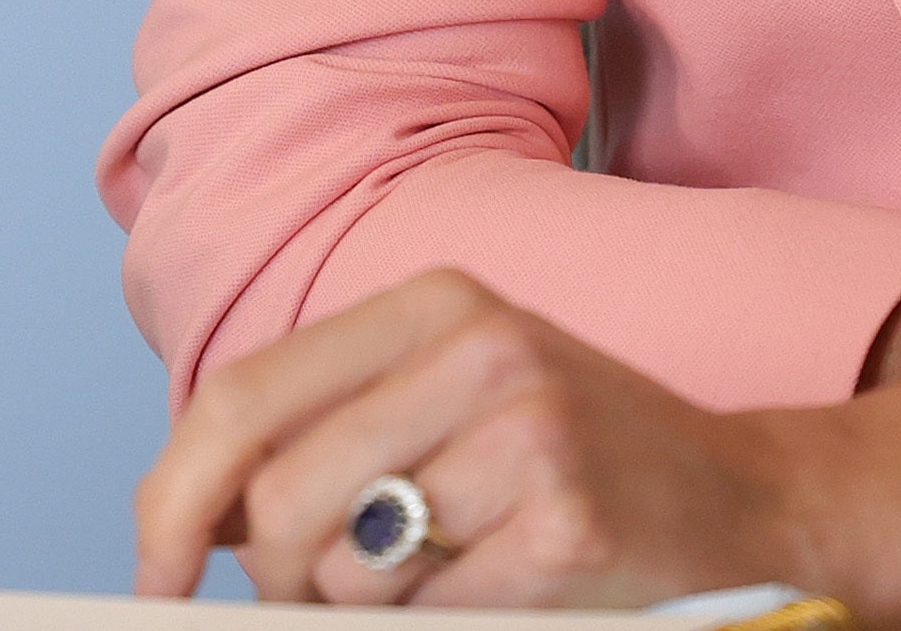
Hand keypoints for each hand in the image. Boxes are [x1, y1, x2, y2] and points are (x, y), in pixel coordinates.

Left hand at [133, 270, 816, 606]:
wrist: (745, 495)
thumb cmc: (575, 454)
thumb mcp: (454, 396)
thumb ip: (334, 430)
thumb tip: (198, 522)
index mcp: (432, 302)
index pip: (243, 396)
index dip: (173, 496)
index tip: (155, 572)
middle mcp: (478, 347)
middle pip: (283, 494)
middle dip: (278, 577)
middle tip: (320, 597)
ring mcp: (529, 433)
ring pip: (349, 568)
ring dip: (365, 610)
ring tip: (438, 579)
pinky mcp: (566, 526)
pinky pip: (430, 613)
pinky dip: (441, 621)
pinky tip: (500, 587)